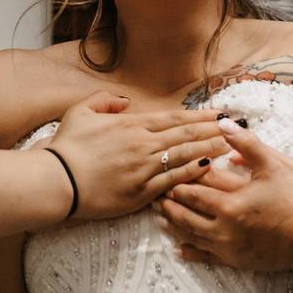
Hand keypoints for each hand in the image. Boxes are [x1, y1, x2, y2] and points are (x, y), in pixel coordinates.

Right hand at [48, 92, 230, 219]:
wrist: (57, 180)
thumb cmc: (67, 147)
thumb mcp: (81, 112)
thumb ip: (104, 100)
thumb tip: (124, 101)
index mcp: (132, 124)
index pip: (174, 118)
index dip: (199, 116)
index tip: (218, 114)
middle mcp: (143, 144)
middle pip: (186, 135)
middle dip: (213, 130)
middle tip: (235, 127)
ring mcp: (145, 168)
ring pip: (186, 156)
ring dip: (211, 149)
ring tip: (231, 145)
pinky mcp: (142, 192)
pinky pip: (174, 180)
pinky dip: (194, 173)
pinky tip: (210, 169)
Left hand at [157, 118, 292, 270]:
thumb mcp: (274, 163)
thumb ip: (246, 143)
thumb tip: (223, 123)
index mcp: (232, 200)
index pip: (197, 186)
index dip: (179, 177)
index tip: (166, 170)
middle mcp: (225, 225)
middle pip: (188, 212)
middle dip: (170, 201)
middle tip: (155, 192)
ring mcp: (229, 246)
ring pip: (192, 234)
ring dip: (174, 224)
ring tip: (159, 216)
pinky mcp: (237, 260)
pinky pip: (206, 258)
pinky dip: (191, 252)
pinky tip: (179, 249)